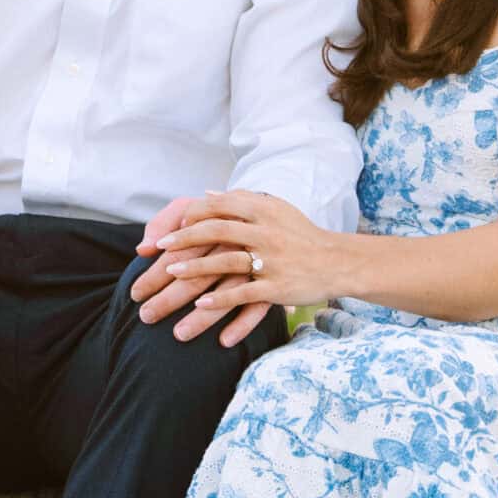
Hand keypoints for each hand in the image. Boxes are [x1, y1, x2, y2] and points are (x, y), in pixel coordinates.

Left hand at [143, 189, 341, 321]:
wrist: (337, 261)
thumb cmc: (301, 234)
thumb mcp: (275, 209)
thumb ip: (241, 201)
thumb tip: (205, 193)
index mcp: (264, 210)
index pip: (220, 205)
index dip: (192, 213)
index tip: (174, 220)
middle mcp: (266, 232)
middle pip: (217, 230)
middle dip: (185, 238)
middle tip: (160, 247)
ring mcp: (272, 260)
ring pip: (226, 262)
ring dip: (195, 268)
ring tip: (171, 273)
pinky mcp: (277, 287)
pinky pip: (244, 293)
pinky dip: (220, 299)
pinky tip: (200, 304)